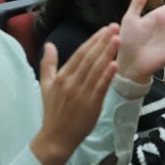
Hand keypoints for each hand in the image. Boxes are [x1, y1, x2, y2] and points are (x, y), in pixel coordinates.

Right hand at [32, 25, 120, 164]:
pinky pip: (100, 87)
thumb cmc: (53, 110)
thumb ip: (48, 64)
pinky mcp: (91, 104)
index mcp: (61, 76)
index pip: (80, 54)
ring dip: (107, 54)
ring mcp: (82, 93)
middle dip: (103, 42)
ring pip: (96, 70)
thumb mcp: (46, 85)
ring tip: (118, 39)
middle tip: (115, 27)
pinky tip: (115, 64)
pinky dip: (107, 75)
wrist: (56, 137)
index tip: (104, 29)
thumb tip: (49, 45)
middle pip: (89, 58)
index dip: (93, 40)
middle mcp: (71, 82)